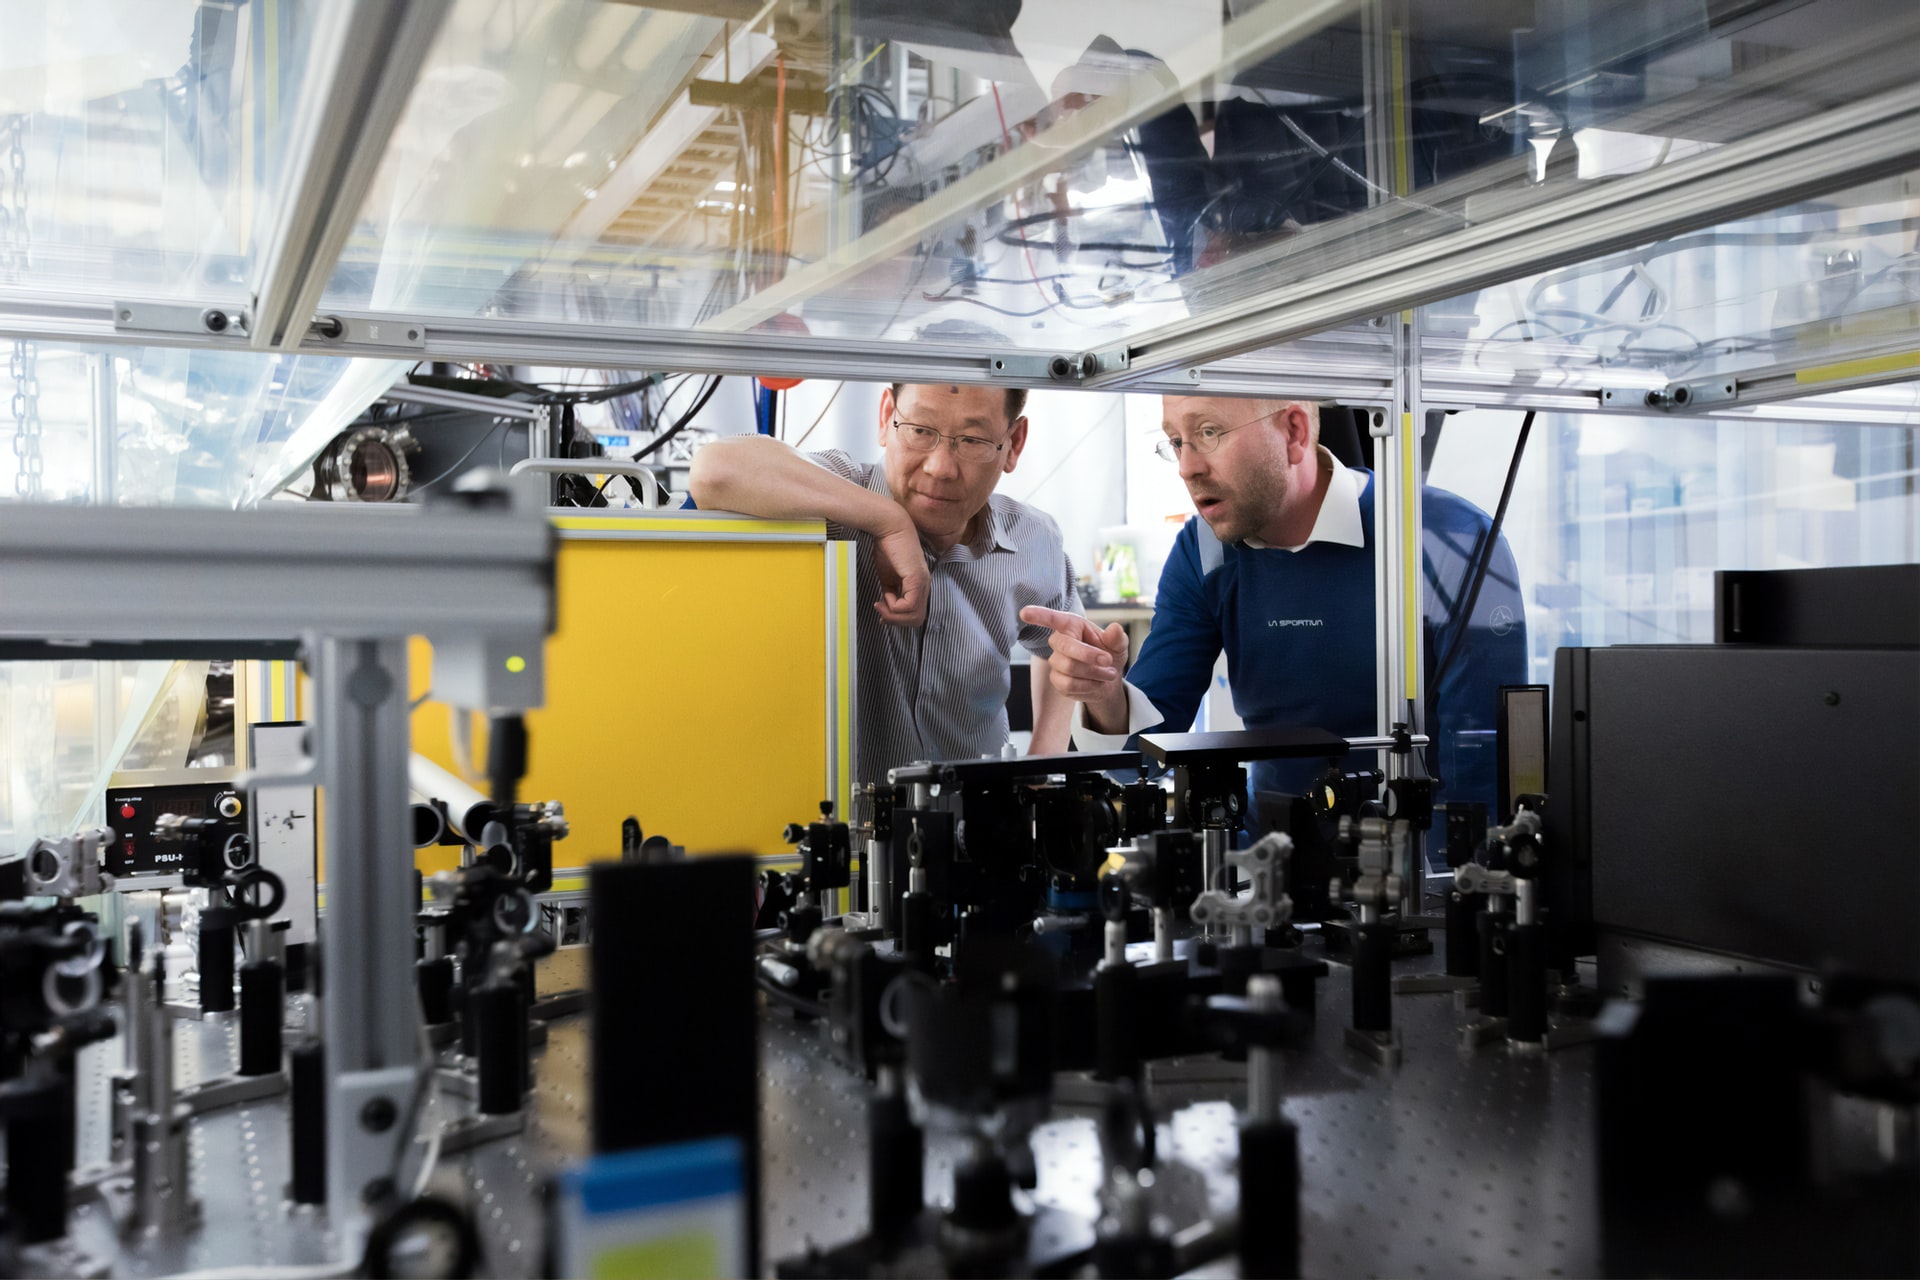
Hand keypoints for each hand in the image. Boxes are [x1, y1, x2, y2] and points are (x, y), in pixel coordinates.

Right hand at [873, 524, 928, 625]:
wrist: (889, 527)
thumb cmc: (888, 547)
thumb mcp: (887, 576)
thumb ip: (890, 592)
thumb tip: (886, 607)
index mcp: (919, 585)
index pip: (916, 614)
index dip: (899, 619)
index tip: (882, 613)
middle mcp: (925, 585)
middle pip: (917, 619)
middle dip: (896, 621)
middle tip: (881, 613)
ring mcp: (922, 582)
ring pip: (914, 616)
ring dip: (894, 616)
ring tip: (880, 605)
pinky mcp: (916, 578)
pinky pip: (908, 605)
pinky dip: (894, 607)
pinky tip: (884, 597)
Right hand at [1019, 606, 1129, 731]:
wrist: (1107, 680)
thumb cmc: (1110, 655)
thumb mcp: (1119, 645)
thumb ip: (1117, 638)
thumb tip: (1115, 628)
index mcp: (1072, 625)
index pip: (1052, 619)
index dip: (1038, 615)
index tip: (1024, 613)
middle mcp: (1060, 641)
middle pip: (1065, 647)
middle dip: (1089, 655)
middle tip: (1108, 660)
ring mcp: (1055, 661)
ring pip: (1069, 667)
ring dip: (1094, 673)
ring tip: (1108, 673)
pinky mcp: (1056, 680)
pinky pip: (1069, 684)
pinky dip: (1089, 685)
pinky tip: (1097, 683)